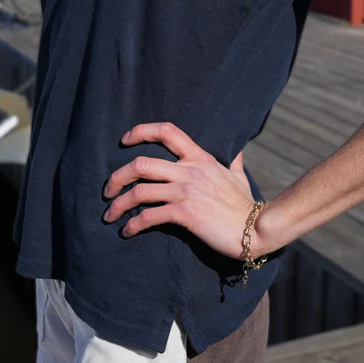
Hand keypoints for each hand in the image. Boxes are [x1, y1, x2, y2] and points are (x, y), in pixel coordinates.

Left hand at [102, 122, 274, 260]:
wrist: (255, 229)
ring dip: (119, 204)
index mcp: (200, 157)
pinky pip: (149, 216)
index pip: (166, 131)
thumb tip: (237, 151)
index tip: (124, 140)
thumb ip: (233, 161)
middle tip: (108, 190)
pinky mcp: (185, 214)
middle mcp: (189, 170)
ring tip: (110, 215)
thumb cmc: (245, 204)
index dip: (140, 131)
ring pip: (140, 191)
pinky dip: (133, 225)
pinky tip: (127, 231)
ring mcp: (186, 191)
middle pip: (141, 164)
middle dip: (118, 176)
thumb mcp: (238, 176)